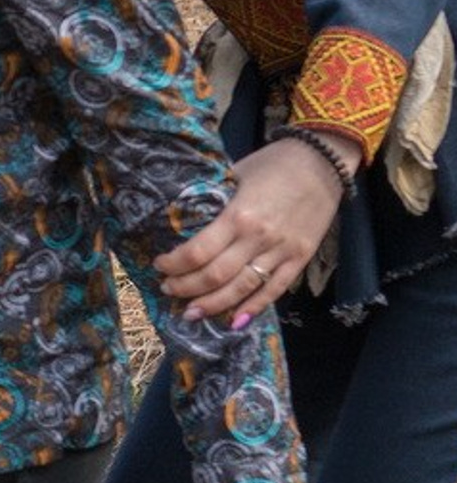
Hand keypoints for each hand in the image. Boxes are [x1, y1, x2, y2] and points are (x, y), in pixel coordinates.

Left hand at [158, 135, 351, 321]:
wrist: (322, 162)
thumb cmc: (272, 164)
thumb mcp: (234, 174)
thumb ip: (212, 198)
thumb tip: (181, 215)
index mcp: (238, 215)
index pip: (198, 251)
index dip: (175, 264)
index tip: (159, 264)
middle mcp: (259, 238)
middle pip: (216, 275)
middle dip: (187, 287)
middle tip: (168, 290)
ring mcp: (282, 251)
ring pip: (243, 288)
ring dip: (214, 304)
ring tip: (191, 312)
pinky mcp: (300, 258)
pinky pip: (275, 290)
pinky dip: (254, 307)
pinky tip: (234, 320)